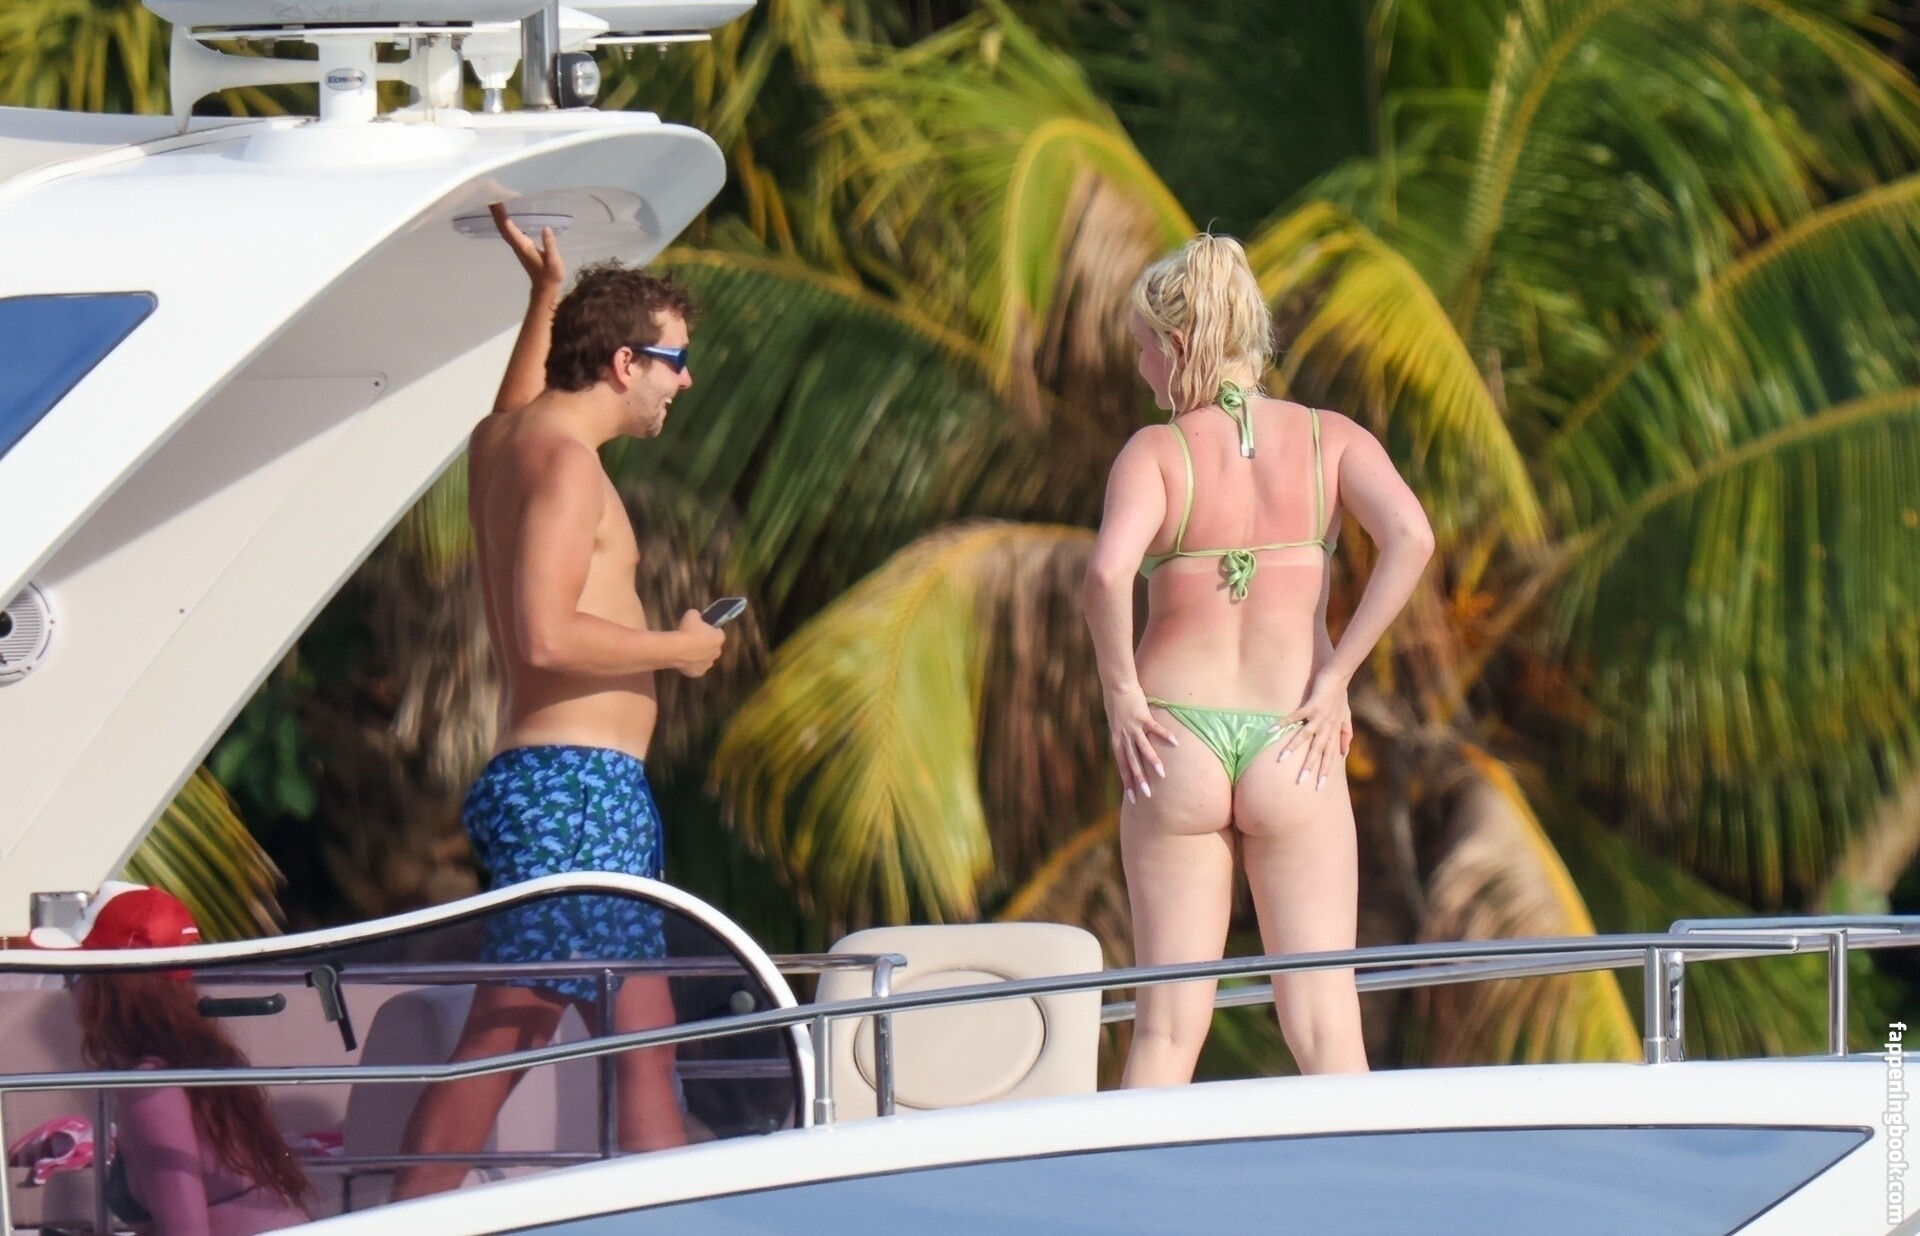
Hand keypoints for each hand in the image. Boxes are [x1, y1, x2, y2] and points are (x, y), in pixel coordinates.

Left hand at [490, 202, 564, 292]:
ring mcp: (517, 245)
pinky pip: (508, 229)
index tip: (495, 199)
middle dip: (495, 209)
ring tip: (494, 198)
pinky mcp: (520, 245)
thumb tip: (546, 228)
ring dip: (498, 213)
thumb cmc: (550, 275)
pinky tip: (505, 212)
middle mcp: (516, 243)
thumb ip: (550, 245)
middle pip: (501, 224)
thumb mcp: (554, 261)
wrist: (545, 288)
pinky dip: (504, 219)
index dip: (501, 213)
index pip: (507, 226)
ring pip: (503, 227)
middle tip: (490, 193)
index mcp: (522, 245)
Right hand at [674, 609, 725, 677]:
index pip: (717, 632)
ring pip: (705, 659)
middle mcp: (717, 652)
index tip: (700, 629)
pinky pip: (696, 668)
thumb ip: (697, 616)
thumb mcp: (692, 614)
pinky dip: (691, 665)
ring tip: (686, 650)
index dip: (709, 630)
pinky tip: (683, 659)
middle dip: (705, 644)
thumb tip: (696, 616)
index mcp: (719, 638)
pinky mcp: (698, 673)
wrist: (676, 649)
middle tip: (692, 639)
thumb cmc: (686, 630)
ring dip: (699, 655)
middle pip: (712, 647)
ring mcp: (708, 664)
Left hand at [1104, 684, 1176, 804]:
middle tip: (1147, 795)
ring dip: (1152, 762)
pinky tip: (1175, 743)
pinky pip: (1155, 728)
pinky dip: (1165, 735)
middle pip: (1132, 762)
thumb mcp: (1116, 727)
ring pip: (1143, 748)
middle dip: (1139, 779)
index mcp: (1117, 742)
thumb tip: (1129, 750)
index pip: (1122, 766)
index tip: (1132, 798)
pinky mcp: (1143, 717)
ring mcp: (1133, 728)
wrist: (1116, 687)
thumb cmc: (1117, 706)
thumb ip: (1123, 740)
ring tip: (1161, 774)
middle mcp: (1124, 737)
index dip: (1127, 782)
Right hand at [1272, 669, 1352, 790]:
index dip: (1325, 770)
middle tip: (1300, 781)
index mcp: (1334, 731)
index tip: (1319, 786)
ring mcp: (1320, 715)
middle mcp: (1327, 726)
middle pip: (1318, 750)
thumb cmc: (1340, 696)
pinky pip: (1296, 716)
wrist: (1339, 676)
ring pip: (1306, 735)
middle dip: (1309, 766)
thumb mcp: (1346, 717)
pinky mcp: (1312, 704)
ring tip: (1281, 759)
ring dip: (1293, 747)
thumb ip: (1345, 735)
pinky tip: (1272, 730)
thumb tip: (1345, 754)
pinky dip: (1284, 722)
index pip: (1330, 755)